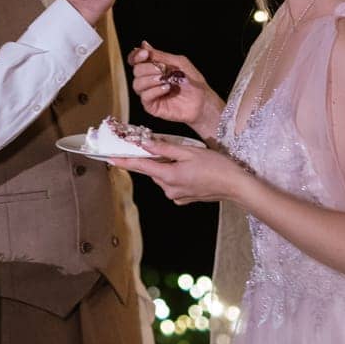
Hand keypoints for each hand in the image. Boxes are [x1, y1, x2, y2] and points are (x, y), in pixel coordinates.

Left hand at [119, 137, 251, 205]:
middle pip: (151, 170)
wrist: (235, 186)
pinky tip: (187, 168)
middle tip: (146, 146)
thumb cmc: (216, 166)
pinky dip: (173, 174)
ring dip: (164, 165)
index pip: (141, 166)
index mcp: (169, 176)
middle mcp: (169, 188)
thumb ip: (165, 149)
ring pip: (161, 176)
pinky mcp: (183, 198)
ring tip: (180, 155)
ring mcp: (176, 195)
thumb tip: (145, 144)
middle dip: (148, 158)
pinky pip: (171, 183)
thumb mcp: (190, 152)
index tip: (109, 157)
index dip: (124, 160)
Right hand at [128, 41, 221, 134]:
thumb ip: (160, 55)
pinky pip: (144, 96)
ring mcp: (149, 93)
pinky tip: (167, 88)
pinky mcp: (151, 106)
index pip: (135, 60)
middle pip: (136, 71)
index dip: (136, 56)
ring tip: (166, 80)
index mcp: (153, 67)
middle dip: (148, 68)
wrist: (202, 101)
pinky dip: (155, 90)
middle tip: (163, 70)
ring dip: (151, 80)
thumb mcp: (178, 62)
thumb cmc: (193, 82)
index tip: (145, 54)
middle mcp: (149, 80)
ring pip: (137, 84)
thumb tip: (143, 45)